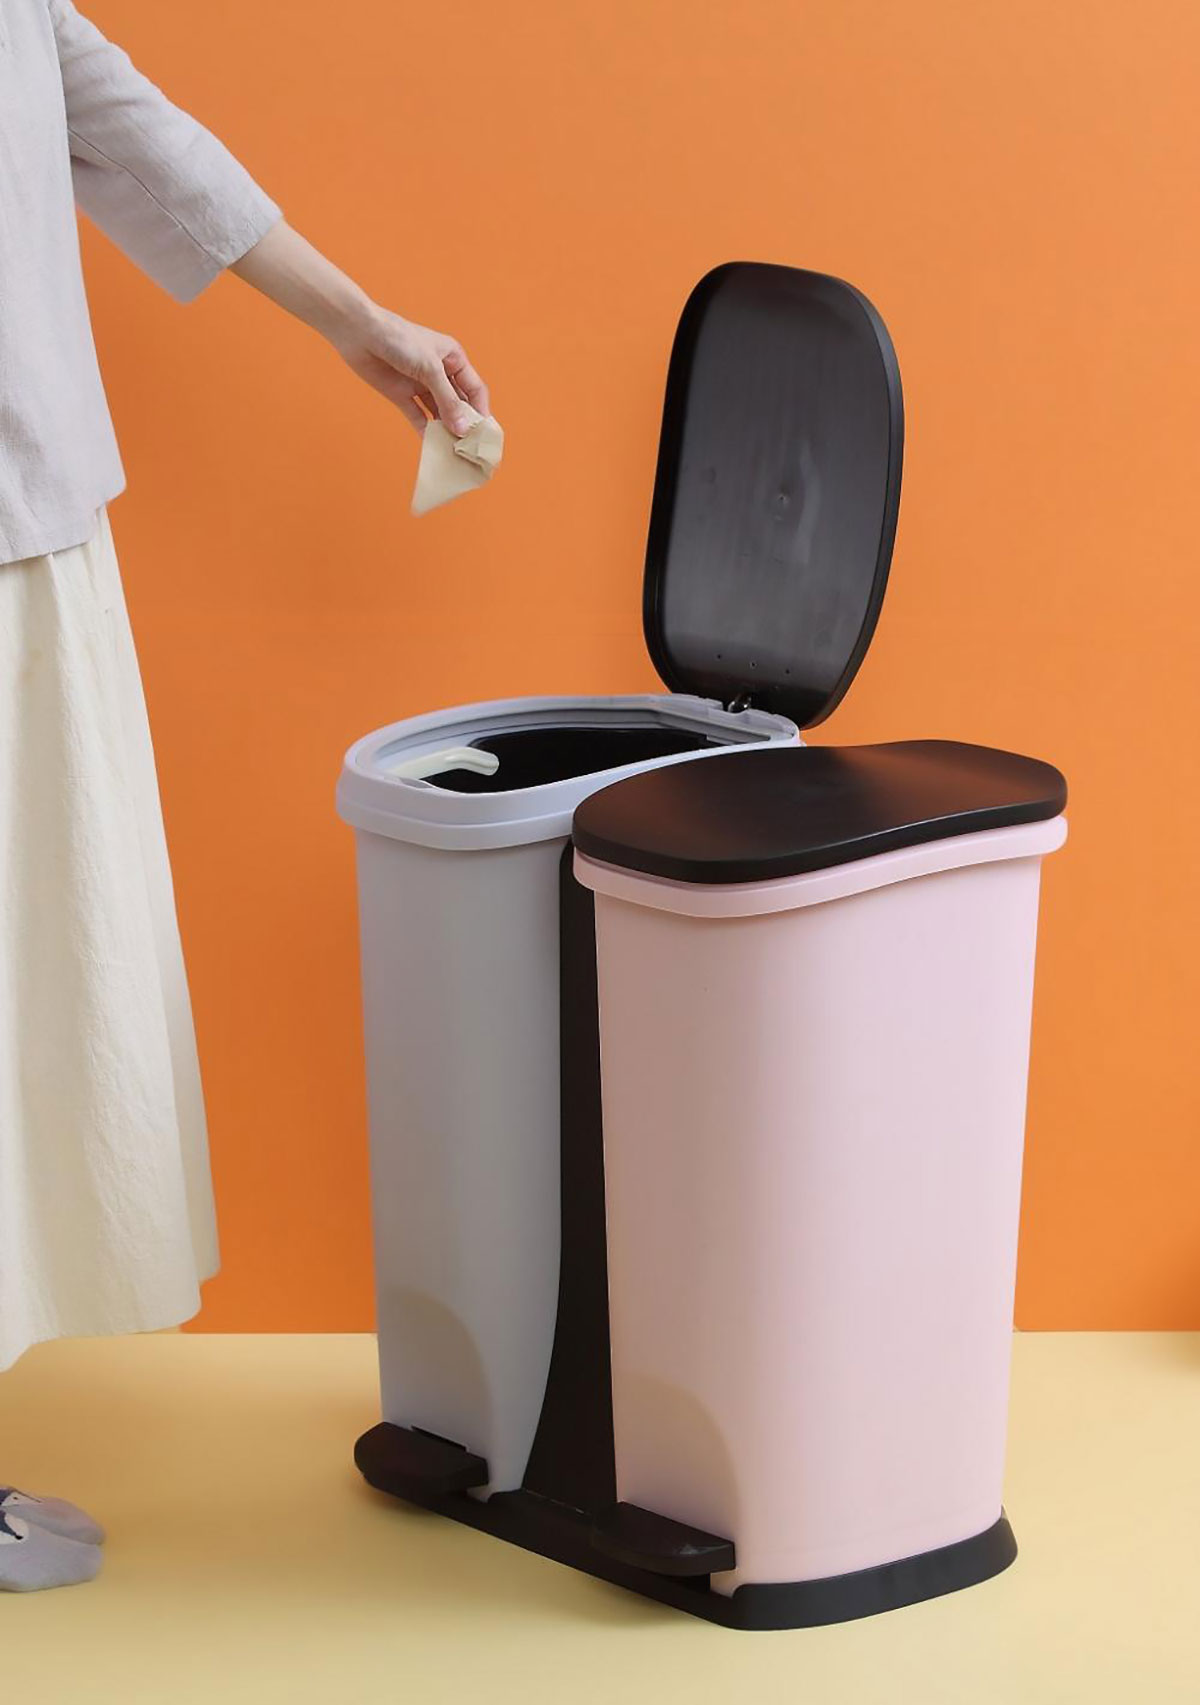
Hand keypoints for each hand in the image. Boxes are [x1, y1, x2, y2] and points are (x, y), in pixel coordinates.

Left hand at [229, 221, 490, 436]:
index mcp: (453, 359)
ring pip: (438, 413)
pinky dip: (424, 431)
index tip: (483, 434)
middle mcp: (440, 373)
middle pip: (457, 404)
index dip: (480, 410)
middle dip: (463, 424)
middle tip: (469, 448)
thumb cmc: (400, 340)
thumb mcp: (430, 369)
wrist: (360, 333)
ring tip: (452, 452)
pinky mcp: (402, 395)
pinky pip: (418, 416)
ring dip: (444, 431)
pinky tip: (431, 447)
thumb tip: (462, 429)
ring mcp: (420, 385)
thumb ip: (447, 401)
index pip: (474, 389)